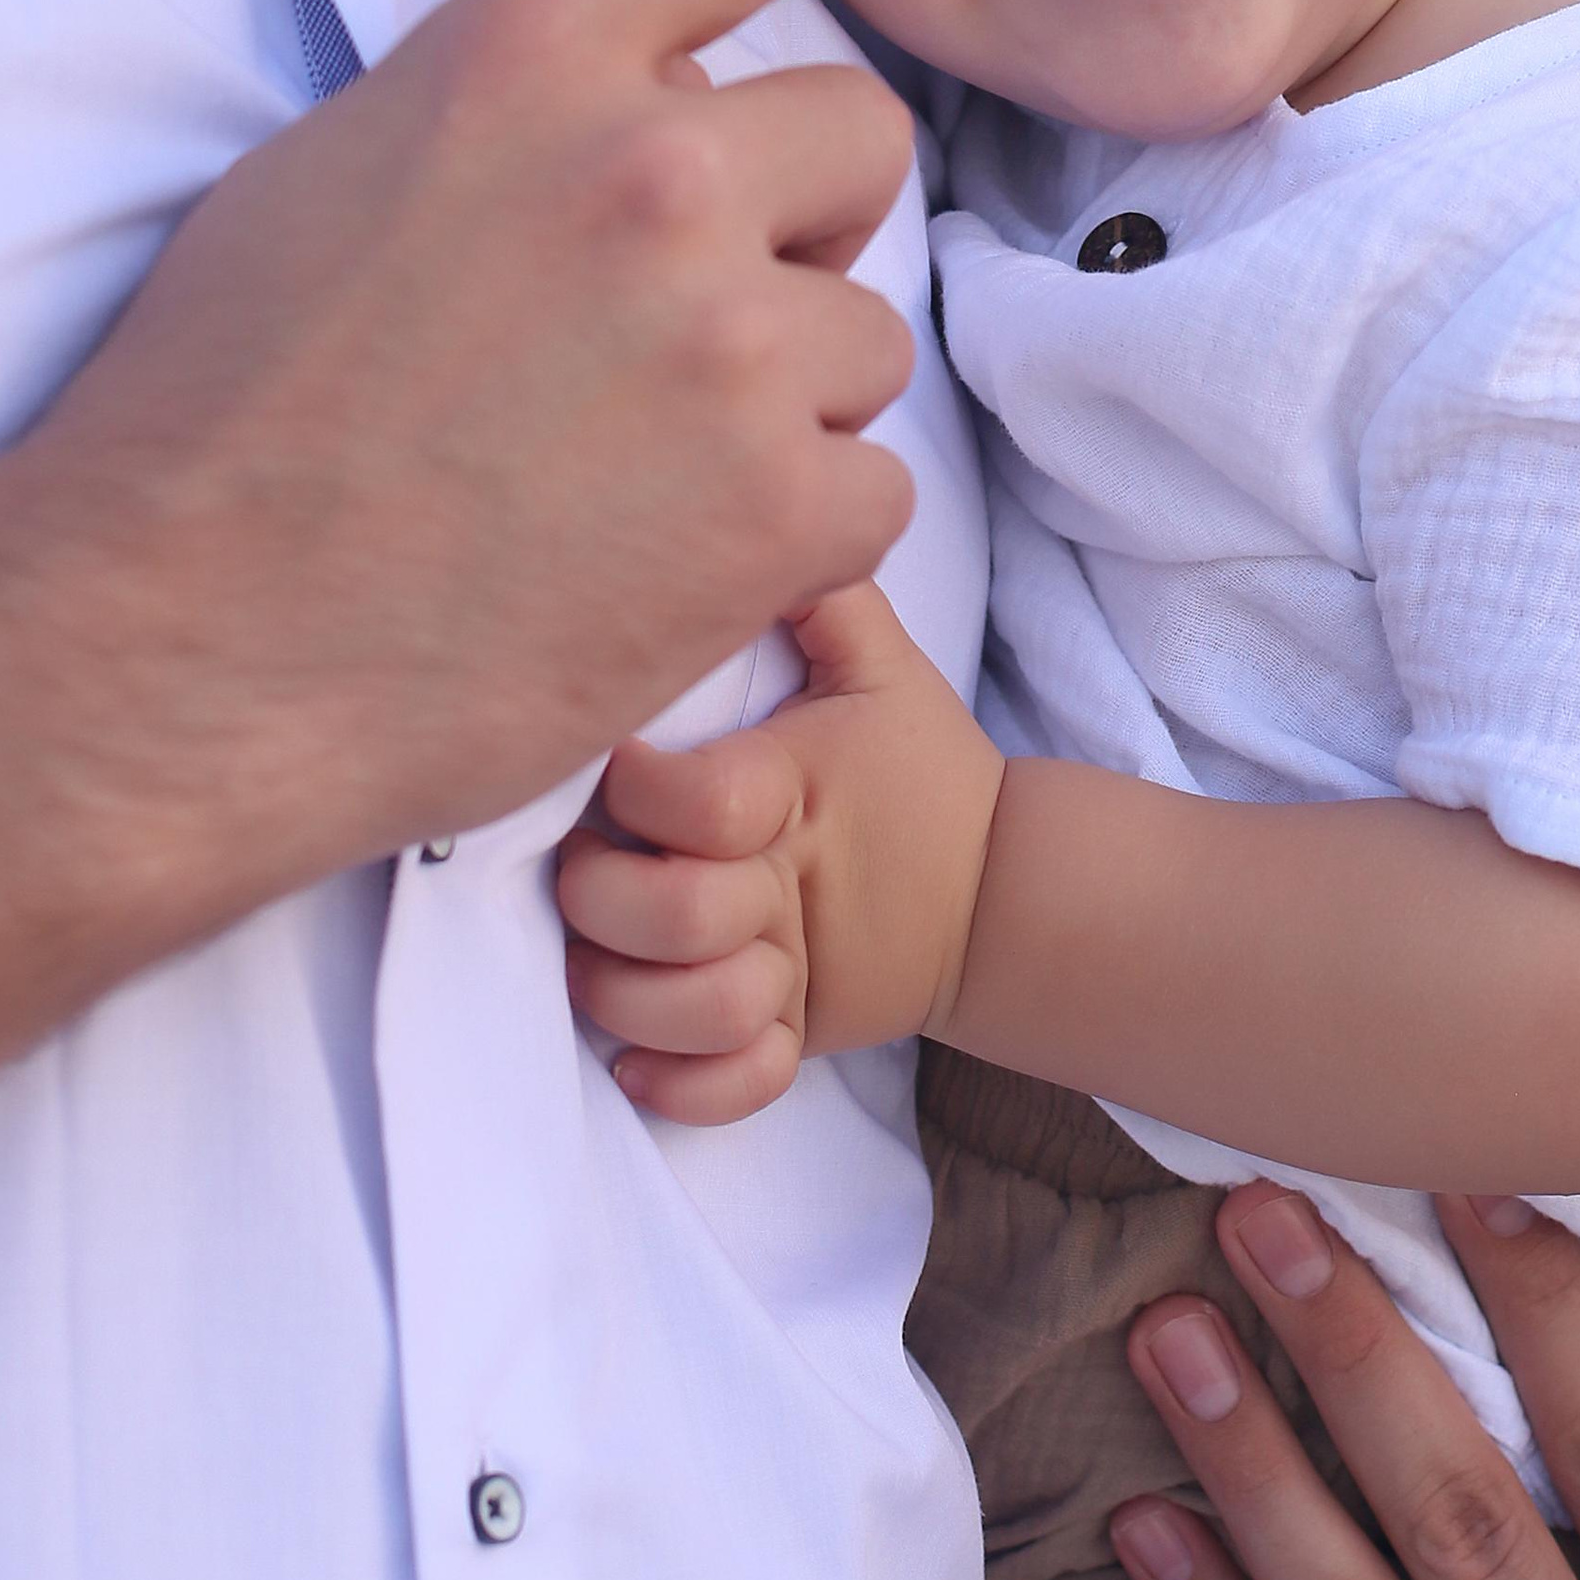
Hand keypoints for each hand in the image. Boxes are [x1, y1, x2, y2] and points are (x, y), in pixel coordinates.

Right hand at [17, 0, 1058, 895]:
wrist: (169, 646)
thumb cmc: (222, 414)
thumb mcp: (346, 168)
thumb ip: (522, 110)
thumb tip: (620, 112)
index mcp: (528, 55)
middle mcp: (649, 165)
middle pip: (858, 142)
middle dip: (789, 228)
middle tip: (647, 336)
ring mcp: (724, 335)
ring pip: (859, 335)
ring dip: (772, 406)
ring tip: (603, 477)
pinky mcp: (775, 506)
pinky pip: (868, 492)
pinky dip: (781, 544)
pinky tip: (641, 571)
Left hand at [557, 582, 1004, 1121]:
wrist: (998, 887)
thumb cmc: (913, 766)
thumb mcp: (881, 664)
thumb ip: (820, 591)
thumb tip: (766, 492)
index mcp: (797, 794)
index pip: (698, 801)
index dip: (636, 788)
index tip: (612, 763)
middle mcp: (790, 890)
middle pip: (679, 919)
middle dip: (605, 896)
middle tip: (582, 865)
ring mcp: (796, 974)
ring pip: (697, 1014)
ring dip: (627, 997)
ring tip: (596, 959)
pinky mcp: (802, 1036)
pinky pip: (739, 1087)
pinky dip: (682, 1086)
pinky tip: (635, 1060)